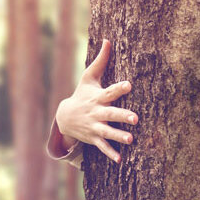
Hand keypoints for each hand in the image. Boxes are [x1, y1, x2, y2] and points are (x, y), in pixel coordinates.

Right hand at [55, 40, 137, 162]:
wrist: (64, 117)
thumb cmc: (82, 94)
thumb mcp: (89, 77)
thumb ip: (101, 60)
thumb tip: (108, 39)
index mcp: (98, 97)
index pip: (110, 91)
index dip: (119, 88)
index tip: (129, 84)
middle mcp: (97, 112)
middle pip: (111, 114)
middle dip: (122, 116)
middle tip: (136, 118)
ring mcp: (95, 127)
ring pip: (108, 132)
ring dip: (118, 136)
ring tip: (131, 139)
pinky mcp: (94, 138)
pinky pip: (103, 147)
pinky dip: (110, 154)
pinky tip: (120, 160)